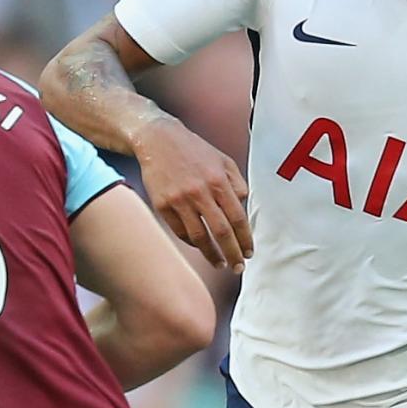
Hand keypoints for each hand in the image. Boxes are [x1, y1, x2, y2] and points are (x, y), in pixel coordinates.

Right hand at [132, 117, 250, 270]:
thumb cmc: (194, 150)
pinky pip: (180, 231)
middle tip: (238, 267)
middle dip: (232, 254)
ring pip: (199, 237)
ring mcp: (179, 200)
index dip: (245, 239)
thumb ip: (237, 183)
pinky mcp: (162, 205)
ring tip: (220, 264)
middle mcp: (200, 192)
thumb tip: (244, 209)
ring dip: (212, 255)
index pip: (238, 218)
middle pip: (221, 232)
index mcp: (219, 181)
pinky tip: (200, 247)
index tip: (248, 253)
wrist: (158, 139)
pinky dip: (192, 242)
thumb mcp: (223, 160)